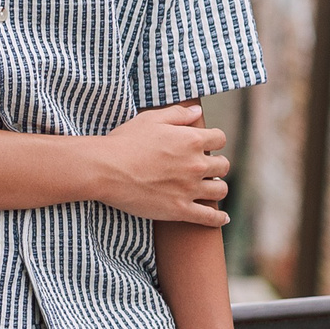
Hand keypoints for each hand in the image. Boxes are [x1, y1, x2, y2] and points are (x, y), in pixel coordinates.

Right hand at [88, 103, 230, 224]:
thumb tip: (197, 110)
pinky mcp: (180, 210)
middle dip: (216, 164)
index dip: (214, 140)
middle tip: (204, 167)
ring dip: (216, 187)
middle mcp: (196, 165)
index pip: (220, 138)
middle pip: (223, 165)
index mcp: (191, 140)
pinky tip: (222, 218)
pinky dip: (218, 218)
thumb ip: (177, 114)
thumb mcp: (150, 119)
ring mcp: (190, 189)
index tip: (207, 145)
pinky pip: (209, 217)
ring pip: (220, 190)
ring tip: (209, 188)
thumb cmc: (125, 141)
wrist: (106, 170)